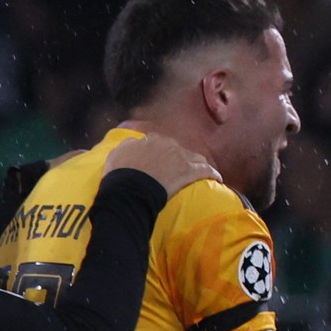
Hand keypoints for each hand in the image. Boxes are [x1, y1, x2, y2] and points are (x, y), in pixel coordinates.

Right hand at [100, 130, 216, 193]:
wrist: (129, 190)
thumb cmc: (118, 175)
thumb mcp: (113, 156)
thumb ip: (124, 148)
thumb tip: (128, 145)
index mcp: (146, 140)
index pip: (155, 143)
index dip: (157, 153)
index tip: (156, 161)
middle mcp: (165, 144)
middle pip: (176, 149)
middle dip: (178, 157)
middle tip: (177, 169)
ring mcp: (179, 156)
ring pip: (193, 157)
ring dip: (197, 164)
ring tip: (201, 173)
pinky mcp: (190, 171)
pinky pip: (205, 170)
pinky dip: (211, 173)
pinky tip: (216, 178)